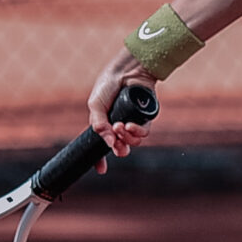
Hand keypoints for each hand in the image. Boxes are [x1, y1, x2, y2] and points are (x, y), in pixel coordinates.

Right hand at [87, 52, 157, 167]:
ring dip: (126, 138)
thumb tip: (108, 143)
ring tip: (120, 126)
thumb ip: (98, 124)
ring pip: (133, 143)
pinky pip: (144, 133)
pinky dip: (137, 132)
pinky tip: (130, 125)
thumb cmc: (108, 86)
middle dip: (118, 148)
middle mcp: (119, 126)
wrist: (126, 71)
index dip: (100, 160)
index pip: (102, 146)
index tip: (101, 170)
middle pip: (120, 148)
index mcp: (104, 125)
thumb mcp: (95, 105)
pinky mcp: (146, 118)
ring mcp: (133, 123)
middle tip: (115, 142)